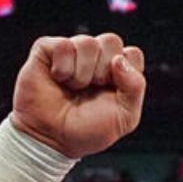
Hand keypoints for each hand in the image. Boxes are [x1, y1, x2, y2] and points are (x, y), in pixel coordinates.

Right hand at [10, 34, 146, 158]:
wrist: (51, 140)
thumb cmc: (87, 129)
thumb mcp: (125, 117)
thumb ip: (135, 87)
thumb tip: (119, 59)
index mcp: (117, 70)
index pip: (132, 54)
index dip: (124, 74)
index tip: (111, 94)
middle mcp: (96, 57)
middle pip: (111, 41)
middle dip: (103, 72)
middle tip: (90, 90)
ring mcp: (72, 51)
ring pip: (87, 43)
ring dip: (82, 74)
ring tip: (72, 88)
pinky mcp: (47, 49)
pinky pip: (64, 45)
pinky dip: (63, 68)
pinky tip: (58, 79)